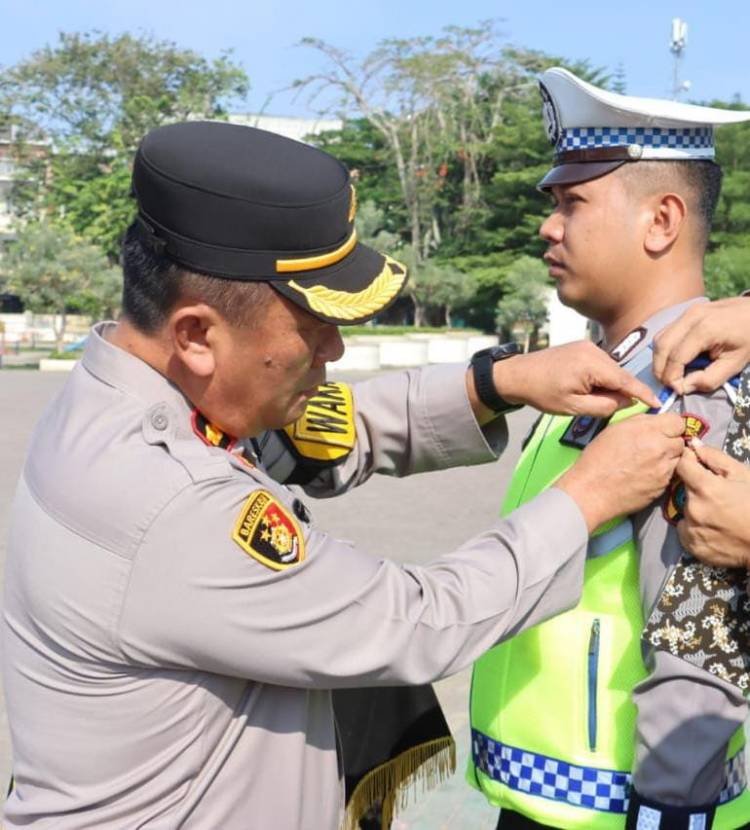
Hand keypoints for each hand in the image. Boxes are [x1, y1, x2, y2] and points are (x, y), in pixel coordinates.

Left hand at [492, 341, 659, 416]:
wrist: (517, 374)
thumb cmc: (542, 393)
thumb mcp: (573, 407)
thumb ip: (604, 405)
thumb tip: (628, 401)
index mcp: (592, 364)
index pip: (626, 380)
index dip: (643, 393)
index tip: (658, 403)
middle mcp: (593, 350)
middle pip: (619, 374)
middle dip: (623, 391)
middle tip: (618, 408)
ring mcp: (587, 346)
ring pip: (611, 369)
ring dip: (610, 384)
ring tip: (594, 398)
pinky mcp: (582, 347)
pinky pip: (601, 364)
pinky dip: (602, 377)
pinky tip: (590, 388)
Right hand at [556, 413, 684, 532]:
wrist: (591, 491)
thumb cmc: (596, 459)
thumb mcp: (614, 429)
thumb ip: (640, 422)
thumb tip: (655, 421)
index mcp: (648, 431)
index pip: (678, 421)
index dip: (669, 425)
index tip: (662, 430)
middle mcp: (661, 449)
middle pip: (681, 440)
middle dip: (670, 441)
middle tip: (653, 446)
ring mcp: (664, 470)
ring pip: (678, 458)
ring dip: (668, 457)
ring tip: (648, 461)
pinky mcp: (663, 487)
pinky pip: (670, 475)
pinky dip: (661, 473)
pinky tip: (644, 474)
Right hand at [652, 297, 749, 393]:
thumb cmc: (749, 338)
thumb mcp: (736, 363)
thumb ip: (710, 378)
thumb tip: (683, 387)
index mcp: (705, 329)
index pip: (676, 357)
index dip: (672, 377)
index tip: (677, 390)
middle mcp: (691, 317)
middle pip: (662, 346)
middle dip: (660, 369)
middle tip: (669, 384)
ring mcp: (687, 312)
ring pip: (659, 338)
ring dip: (659, 359)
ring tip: (669, 374)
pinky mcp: (686, 313)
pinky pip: (665, 332)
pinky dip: (664, 349)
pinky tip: (674, 360)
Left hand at [673, 441, 749, 568]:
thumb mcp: (742, 474)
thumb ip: (714, 458)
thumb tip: (693, 444)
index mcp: (705, 488)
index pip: (682, 466)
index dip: (689, 462)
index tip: (696, 464)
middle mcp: (693, 509)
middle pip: (685, 490)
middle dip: (698, 489)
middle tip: (719, 496)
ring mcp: (692, 530)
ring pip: (686, 511)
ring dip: (697, 510)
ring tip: (719, 515)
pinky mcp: (692, 547)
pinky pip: (686, 531)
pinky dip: (695, 529)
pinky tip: (714, 529)